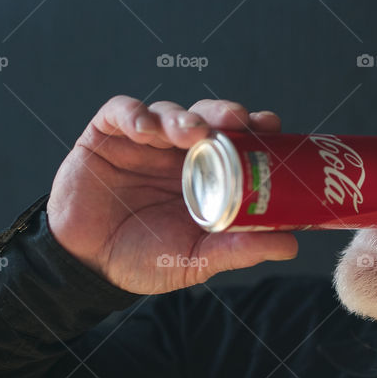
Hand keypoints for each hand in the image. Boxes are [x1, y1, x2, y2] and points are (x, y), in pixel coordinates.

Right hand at [46, 96, 297, 293]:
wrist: (87, 265)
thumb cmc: (144, 259)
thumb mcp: (196, 259)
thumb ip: (237, 250)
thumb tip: (289, 245)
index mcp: (206, 174)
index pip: (236, 140)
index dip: (255, 129)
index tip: (272, 128)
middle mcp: (178, 152)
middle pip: (208, 117)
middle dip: (224, 113)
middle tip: (237, 120)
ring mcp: (144, 141)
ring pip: (169, 112)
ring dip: (184, 116)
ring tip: (193, 131)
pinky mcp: (106, 136)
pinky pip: (122, 112)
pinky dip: (136, 114)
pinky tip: (147, 128)